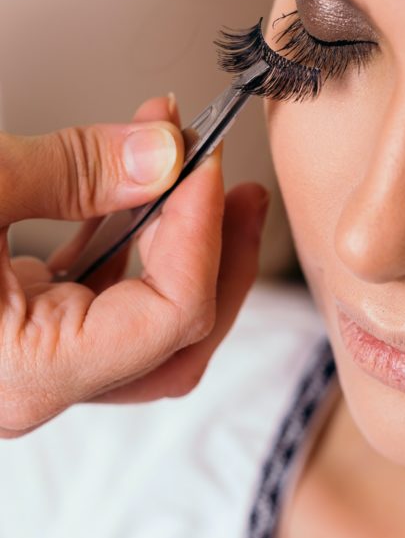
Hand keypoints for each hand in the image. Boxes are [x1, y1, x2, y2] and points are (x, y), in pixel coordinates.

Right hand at [1, 95, 269, 436]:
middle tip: (242, 190)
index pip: (174, 316)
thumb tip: (165, 154)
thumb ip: (72, 171)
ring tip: (194, 172)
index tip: (205, 163)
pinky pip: (105, 299)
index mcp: (33, 372)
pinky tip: (138, 192)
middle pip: (182, 336)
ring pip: (150, 321)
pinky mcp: (28, 332)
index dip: (204, 234)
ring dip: (178, 241)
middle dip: (222, 254)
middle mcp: (43, 384)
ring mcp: (39, 363)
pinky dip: (129, 243)